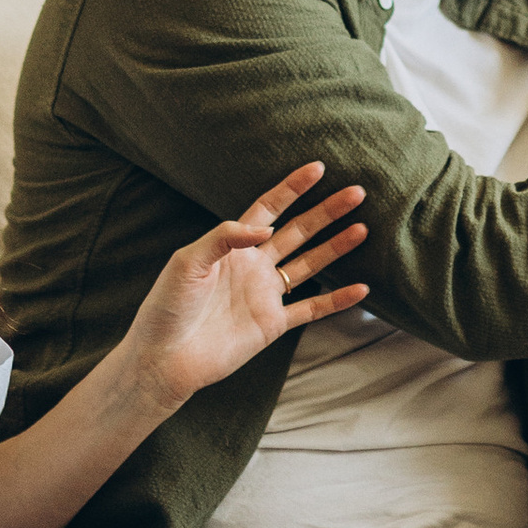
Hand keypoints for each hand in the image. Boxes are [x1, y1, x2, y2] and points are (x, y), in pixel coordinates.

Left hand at [114, 163, 371, 411]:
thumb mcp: (187, 261)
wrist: (164, 358)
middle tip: (357, 193)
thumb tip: (267, 227)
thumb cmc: (167, 307)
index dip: (293, 188)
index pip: (269, 208)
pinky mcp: (272, 324)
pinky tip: (362, 289)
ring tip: (362, 229)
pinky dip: (337, 299)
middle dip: (326, 212)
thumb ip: (224, 237)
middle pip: (298, 231)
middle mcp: (254, 266)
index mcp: (232, 246)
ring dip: (336, 247)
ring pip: (310, 264)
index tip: (318, 168)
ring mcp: (265, 295)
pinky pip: (312, 309)